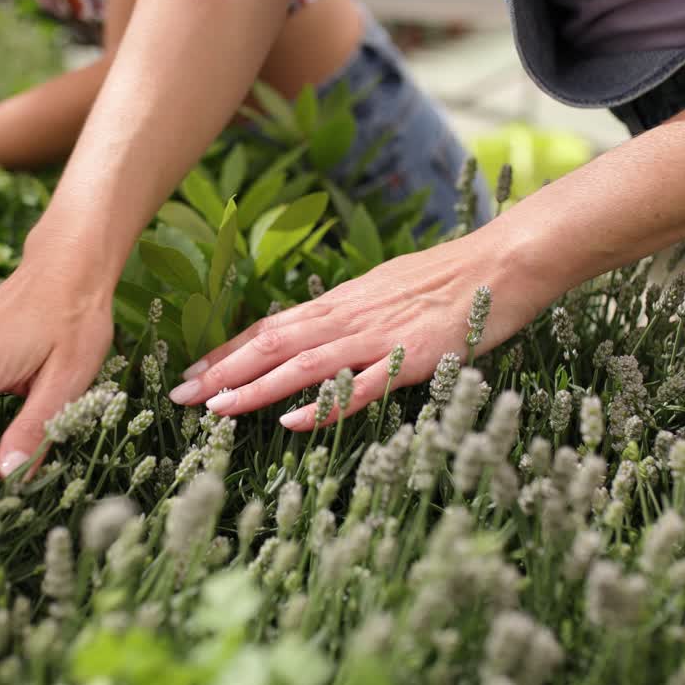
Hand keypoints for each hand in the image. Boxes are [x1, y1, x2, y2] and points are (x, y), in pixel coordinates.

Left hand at [167, 227, 557, 428]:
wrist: (504, 262)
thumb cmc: (450, 279)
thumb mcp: (386, 291)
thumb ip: (350, 314)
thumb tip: (314, 331)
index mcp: (341, 302)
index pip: (271, 328)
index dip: (228, 351)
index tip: (193, 373)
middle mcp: (348, 316)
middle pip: (272, 344)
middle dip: (222, 370)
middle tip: (180, 397)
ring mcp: (378, 337)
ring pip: (303, 364)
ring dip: (255, 388)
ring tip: (216, 409)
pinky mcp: (410, 358)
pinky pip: (360, 385)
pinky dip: (323, 404)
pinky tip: (291, 421)